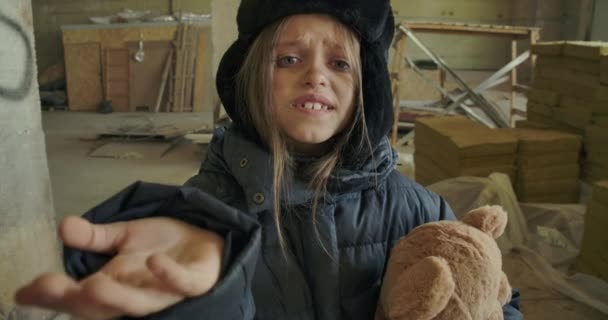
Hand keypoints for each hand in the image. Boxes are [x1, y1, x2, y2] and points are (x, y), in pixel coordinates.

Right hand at [15, 216, 223, 319]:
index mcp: (116, 286)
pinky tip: (154, 261)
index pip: (79, 297)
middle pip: (104, 306)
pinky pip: (183, 283)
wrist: (207, 239)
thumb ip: (94, 237)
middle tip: (52, 288)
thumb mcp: (125, 236)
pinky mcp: (196, 282)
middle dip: (77, 300)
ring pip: (139, 303)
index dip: (54, 295)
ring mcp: (167, 292)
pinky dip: (169, 275)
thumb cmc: (164, 245)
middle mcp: (137, 294)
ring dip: (116, 296)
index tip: (26, 290)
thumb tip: (62, 226)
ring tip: (94, 284)